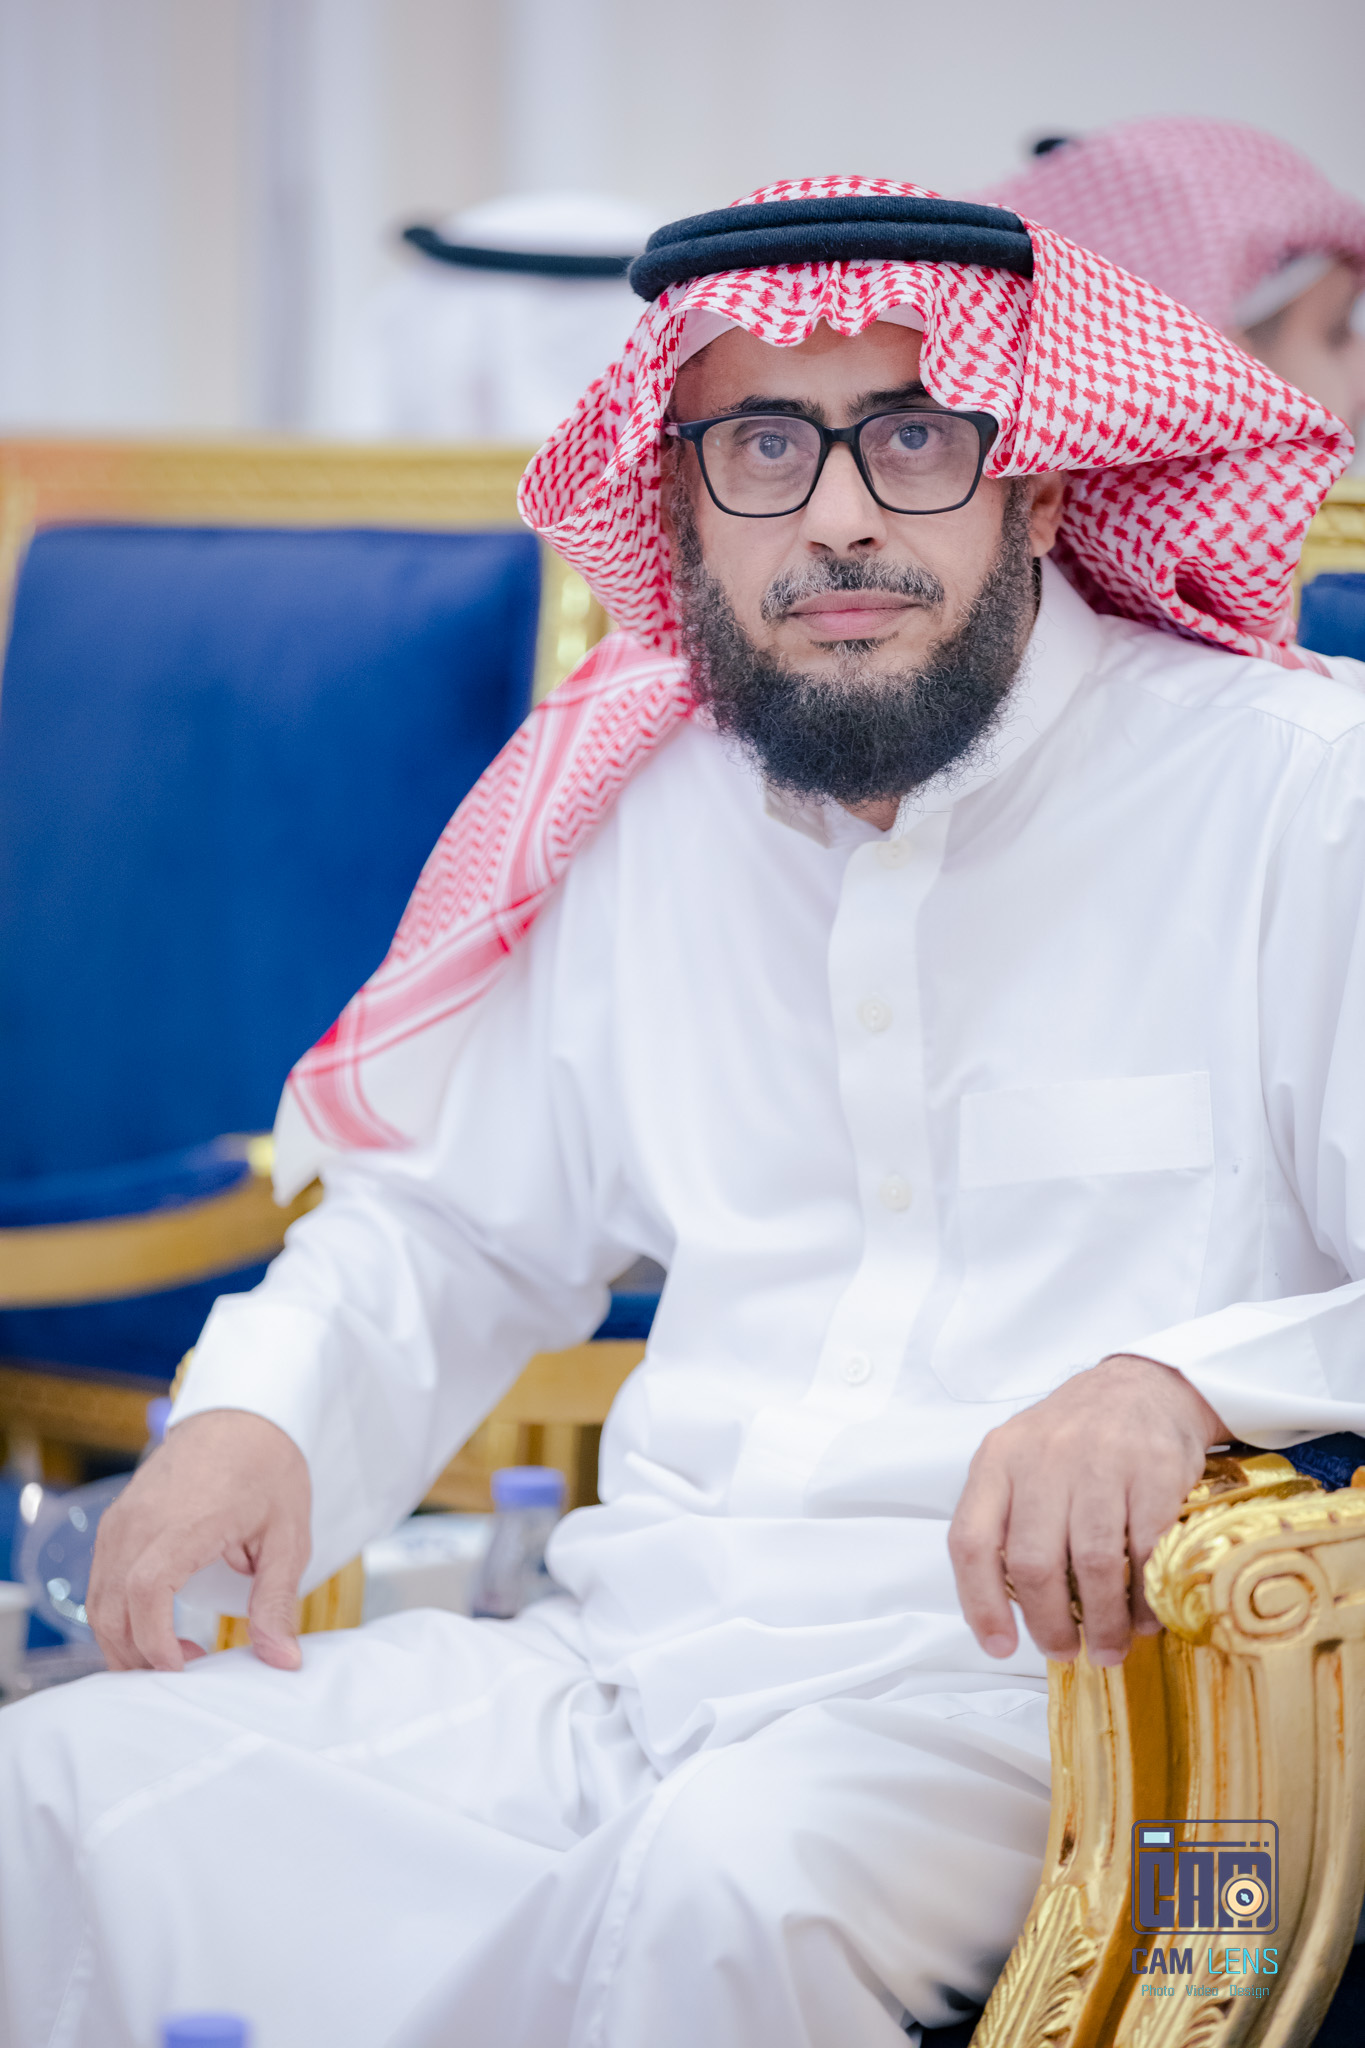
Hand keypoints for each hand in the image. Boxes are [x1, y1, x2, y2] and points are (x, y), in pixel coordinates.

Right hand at [88, 1409, 311, 1673]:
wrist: (243, 1413)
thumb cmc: (268, 1468)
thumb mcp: (288, 1536)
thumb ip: (277, 1601)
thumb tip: (282, 1659)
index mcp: (184, 1521)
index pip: (145, 1592)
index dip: (155, 1641)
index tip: (185, 1668)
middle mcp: (140, 1519)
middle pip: (111, 1606)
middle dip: (136, 1654)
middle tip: (181, 1674)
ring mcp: (123, 1517)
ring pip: (99, 1597)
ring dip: (122, 1637)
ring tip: (168, 1656)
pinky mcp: (118, 1518)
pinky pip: (101, 1576)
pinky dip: (116, 1611)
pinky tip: (153, 1625)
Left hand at [948, 1355, 1224, 1666]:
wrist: (1143, 1386)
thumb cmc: (1074, 1438)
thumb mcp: (1021, 1461)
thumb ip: (1006, 1520)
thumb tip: (1007, 1613)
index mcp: (997, 1460)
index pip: (970, 1541)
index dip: (980, 1604)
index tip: (1000, 1646)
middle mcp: (1042, 1458)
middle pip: (1032, 1563)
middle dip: (1049, 1623)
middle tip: (1064, 1651)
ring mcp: (1099, 1462)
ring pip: (1091, 1564)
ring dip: (1102, 1621)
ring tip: (1109, 1646)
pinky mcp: (1153, 1470)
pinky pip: (1145, 1551)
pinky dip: (1144, 1596)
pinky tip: (1145, 1616)